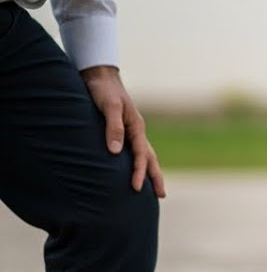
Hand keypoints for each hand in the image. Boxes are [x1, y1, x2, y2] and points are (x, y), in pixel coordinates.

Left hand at [81, 66, 166, 196]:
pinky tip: (132, 169)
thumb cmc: (103, 91)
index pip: (142, 155)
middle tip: (161, 196)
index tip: (136, 189)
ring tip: (153, 187)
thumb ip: (113, 128)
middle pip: (150, 158)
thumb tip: (116, 152)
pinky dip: (138, 162)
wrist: (99, 76)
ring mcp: (131, 131)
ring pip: (144, 155)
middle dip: (156, 177)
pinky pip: (133, 151)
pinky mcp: (122, 130)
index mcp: (137, 127)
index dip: (140, 172)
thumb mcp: (108, 107)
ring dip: (149, 171)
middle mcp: (136, 131)